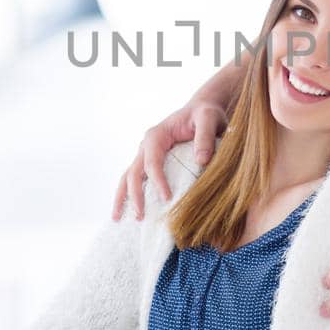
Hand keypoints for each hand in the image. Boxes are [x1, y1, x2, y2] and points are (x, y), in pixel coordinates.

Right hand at [111, 101, 226, 220]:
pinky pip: (137, 180)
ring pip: (128, 177)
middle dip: (134, 195)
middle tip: (140, 216)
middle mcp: (147, 145)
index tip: (167, 198)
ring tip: (120, 218)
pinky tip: (127, 211)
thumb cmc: (205, 114)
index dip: (157, 181)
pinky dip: (129, 195)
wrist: (202, 110)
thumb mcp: (209, 119)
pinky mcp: (151, 163)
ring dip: (123, 198)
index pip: (152, 162)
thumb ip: (205, 137)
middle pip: (134, 172)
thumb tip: (201, 161)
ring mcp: (146, 154)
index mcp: (157, 135)